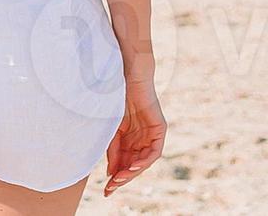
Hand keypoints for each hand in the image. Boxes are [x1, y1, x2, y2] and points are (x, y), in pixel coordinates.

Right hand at [101, 79, 165, 195]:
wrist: (126, 77)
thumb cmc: (116, 99)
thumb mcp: (112, 131)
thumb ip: (114, 152)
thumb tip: (112, 175)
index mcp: (131, 139)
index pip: (126, 164)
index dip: (117, 178)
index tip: (107, 190)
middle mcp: (143, 139)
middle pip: (135, 166)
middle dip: (123, 178)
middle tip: (111, 188)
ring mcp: (152, 134)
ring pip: (145, 161)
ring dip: (132, 172)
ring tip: (120, 178)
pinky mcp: (160, 129)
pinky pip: (155, 152)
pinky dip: (144, 161)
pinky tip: (132, 167)